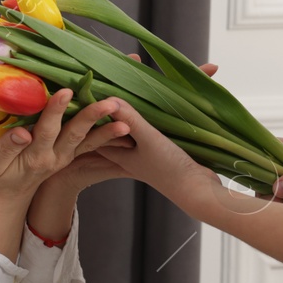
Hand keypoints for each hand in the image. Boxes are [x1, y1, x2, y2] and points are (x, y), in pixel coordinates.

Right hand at [0, 90, 126, 202]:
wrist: (7, 196)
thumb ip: (6, 147)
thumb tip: (22, 133)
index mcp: (34, 156)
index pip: (47, 130)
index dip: (55, 110)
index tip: (65, 91)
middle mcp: (55, 157)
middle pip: (75, 134)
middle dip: (92, 116)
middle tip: (110, 103)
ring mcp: (65, 157)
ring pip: (88, 142)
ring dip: (108, 131)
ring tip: (127, 123)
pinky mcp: (70, 155)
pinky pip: (91, 145)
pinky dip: (107, 138)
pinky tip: (123, 128)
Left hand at [88, 54, 217, 159]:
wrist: (199, 190)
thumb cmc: (170, 170)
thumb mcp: (149, 141)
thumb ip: (130, 119)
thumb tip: (109, 95)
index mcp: (113, 148)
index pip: (94, 119)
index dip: (91, 97)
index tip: (93, 71)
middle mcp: (124, 145)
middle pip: (114, 112)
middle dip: (117, 87)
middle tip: (124, 62)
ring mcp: (141, 143)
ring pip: (134, 111)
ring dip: (139, 91)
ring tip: (140, 66)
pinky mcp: (159, 141)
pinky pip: (153, 116)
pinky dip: (158, 102)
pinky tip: (165, 85)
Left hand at [97, 99, 213, 202]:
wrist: (198, 189)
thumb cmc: (169, 168)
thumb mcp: (148, 139)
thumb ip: (130, 120)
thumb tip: (108, 98)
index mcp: (118, 156)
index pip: (93, 136)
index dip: (87, 120)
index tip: (83, 98)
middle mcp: (127, 157)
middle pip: (108, 134)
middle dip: (103, 117)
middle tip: (100, 94)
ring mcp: (143, 157)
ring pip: (126, 135)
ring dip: (124, 120)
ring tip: (122, 98)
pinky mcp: (158, 155)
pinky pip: (143, 136)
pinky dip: (141, 125)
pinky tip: (147, 113)